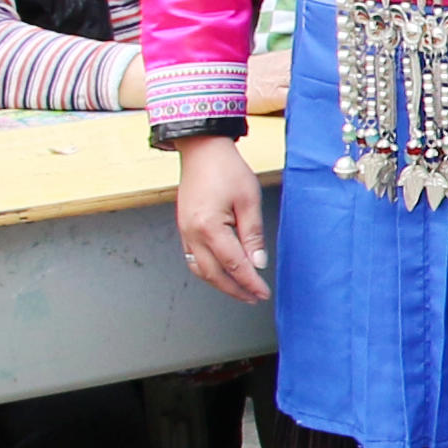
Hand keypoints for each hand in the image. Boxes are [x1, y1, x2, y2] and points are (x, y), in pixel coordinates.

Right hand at [176, 133, 269, 302]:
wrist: (202, 150)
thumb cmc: (226, 169)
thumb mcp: (249, 200)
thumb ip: (253, 235)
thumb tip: (257, 263)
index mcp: (209, 228)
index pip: (234, 265)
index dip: (250, 282)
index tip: (263, 293)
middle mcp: (192, 234)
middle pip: (213, 274)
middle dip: (235, 290)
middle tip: (253, 297)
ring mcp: (184, 232)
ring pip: (201, 270)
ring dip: (220, 284)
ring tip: (240, 290)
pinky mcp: (184, 228)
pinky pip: (194, 258)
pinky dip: (208, 271)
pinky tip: (222, 273)